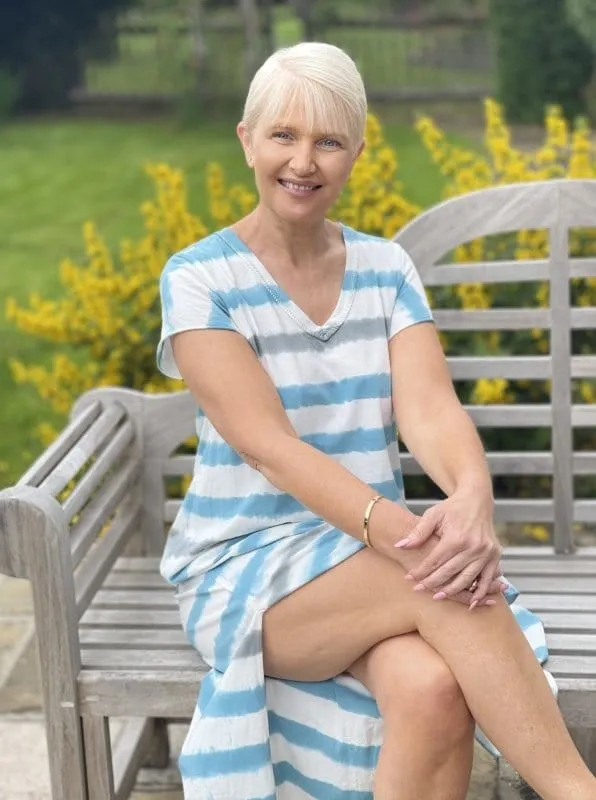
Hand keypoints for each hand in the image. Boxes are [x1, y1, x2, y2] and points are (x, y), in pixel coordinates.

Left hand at [395, 491, 502, 607]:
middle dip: (433, 583)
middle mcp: (473, 547)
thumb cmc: (452, 508)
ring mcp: (486, 553)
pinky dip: (480, 592)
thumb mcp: (433, 515)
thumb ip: (418, 532)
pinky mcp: (495, 556)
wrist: (477, 500)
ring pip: (467, 579)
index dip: (421, 571)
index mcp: (457, 537)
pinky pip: (487, 579)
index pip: (435, 560)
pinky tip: (470, 602)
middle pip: (450, 572)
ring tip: (438, 596)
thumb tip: (400, 546)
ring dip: (453, 591)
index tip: (410, 578)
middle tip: (419, 590)